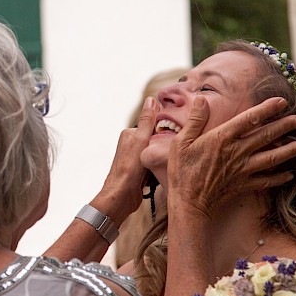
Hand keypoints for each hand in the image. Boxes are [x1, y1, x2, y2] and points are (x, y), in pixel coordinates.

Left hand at [91, 96, 158, 221]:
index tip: (174, 138)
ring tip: (165, 165)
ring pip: (156, 154)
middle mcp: (131, 145)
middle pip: (156, 140)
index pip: (153, 127)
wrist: (121, 197)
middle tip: (170, 154)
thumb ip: (148, 121)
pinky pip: (154, 166)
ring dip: (161, 159)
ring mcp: (135, 159)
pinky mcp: (139, 172)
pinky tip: (161, 174)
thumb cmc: (129, 170)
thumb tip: (151, 99)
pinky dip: (158, 169)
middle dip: (163, 147)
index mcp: (130, 134)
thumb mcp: (142, 141)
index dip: (164, 133)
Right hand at [167, 96, 295, 221]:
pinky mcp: (244, 185)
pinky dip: (279, 178)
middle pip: (265, 136)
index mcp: (222, 138)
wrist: (188, 203)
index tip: (281, 101)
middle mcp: (237, 152)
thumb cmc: (182, 171)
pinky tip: (290, 175)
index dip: (266, 109)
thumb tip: (202, 99)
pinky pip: (266, 181)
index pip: (248, 119)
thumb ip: (195, 120)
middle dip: (284, 126)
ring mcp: (242, 169)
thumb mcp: (181, 142)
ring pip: (271, 158)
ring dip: (289, 150)